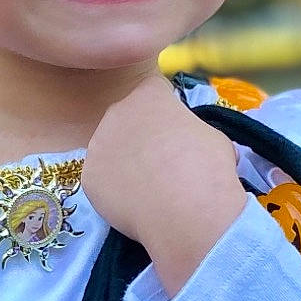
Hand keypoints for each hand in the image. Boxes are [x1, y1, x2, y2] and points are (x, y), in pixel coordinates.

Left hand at [81, 77, 246, 295]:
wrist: (186, 208)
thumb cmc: (207, 167)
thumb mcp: (212, 137)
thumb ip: (192, 133)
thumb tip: (194, 147)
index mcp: (148, 94)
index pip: (153, 92)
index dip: (166, 113)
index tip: (176, 133)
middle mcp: (116, 112)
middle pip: (126, 121)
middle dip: (141, 137)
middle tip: (162, 164)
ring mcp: (98, 145)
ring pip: (111, 152)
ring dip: (125, 164)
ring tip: (148, 188)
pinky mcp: (88, 177)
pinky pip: (103, 182)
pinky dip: (116, 192)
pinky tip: (135, 205)